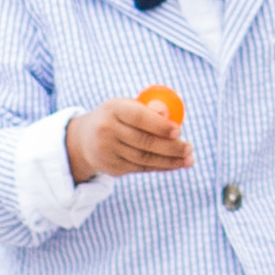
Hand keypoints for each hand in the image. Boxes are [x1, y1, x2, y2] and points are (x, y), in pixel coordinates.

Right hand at [65, 89, 194, 182]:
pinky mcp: (111, 167)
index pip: (138, 117)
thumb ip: (148, 110)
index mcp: (113, 109)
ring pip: (144, 159)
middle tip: (190, 148)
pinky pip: (140, 168)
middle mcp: (106, 130)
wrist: (85, 139)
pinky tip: (175, 164)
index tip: (179, 131)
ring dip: (169, 161)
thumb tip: (170, 115)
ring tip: (188, 159)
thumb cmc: (117, 117)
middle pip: (143, 142)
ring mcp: (107, 151)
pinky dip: (160, 166)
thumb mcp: (127, 106)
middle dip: (170, 147)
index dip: (159, 125)